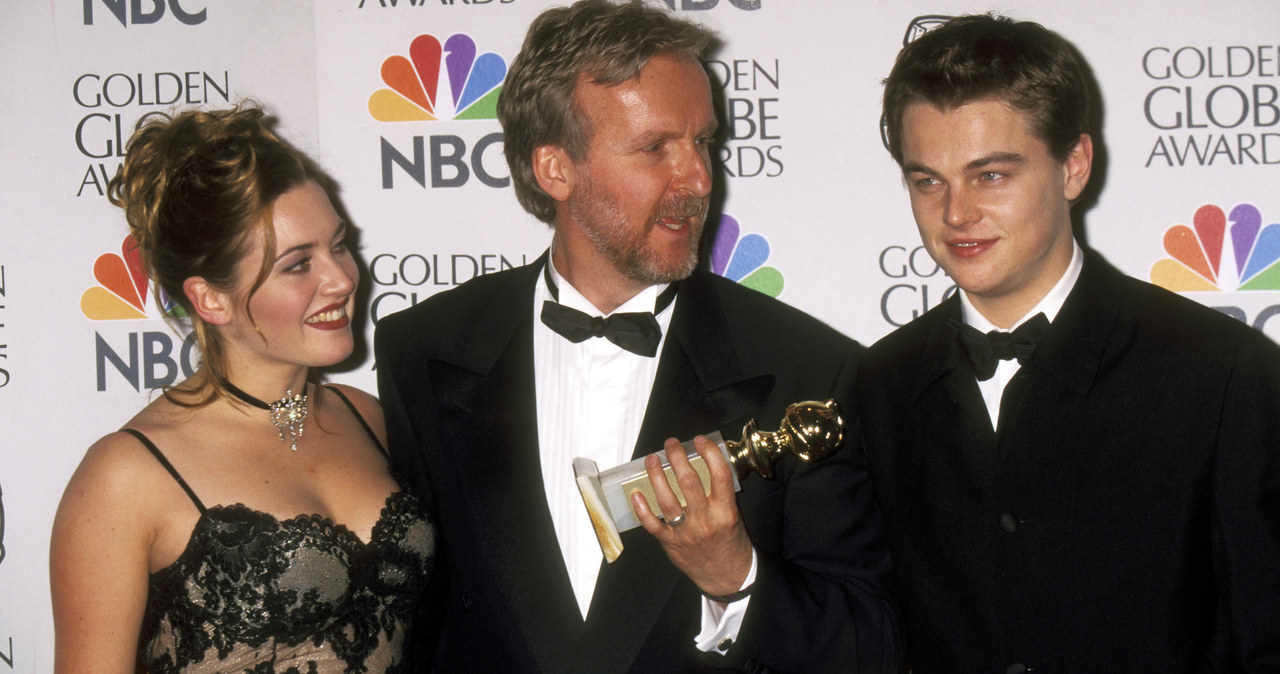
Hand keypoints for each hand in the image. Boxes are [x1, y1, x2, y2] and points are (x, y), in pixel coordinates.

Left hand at [630, 435, 752, 596]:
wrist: (726, 575)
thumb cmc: (729, 541)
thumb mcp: (733, 514)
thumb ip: (721, 493)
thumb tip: (704, 463)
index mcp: (725, 511)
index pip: (720, 475)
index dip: (709, 453)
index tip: (700, 440)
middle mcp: (706, 520)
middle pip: (689, 482)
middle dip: (677, 458)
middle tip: (671, 444)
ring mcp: (686, 532)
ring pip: (668, 500)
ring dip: (656, 476)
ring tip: (652, 459)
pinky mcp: (671, 543)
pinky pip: (653, 525)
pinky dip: (642, 509)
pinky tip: (636, 493)